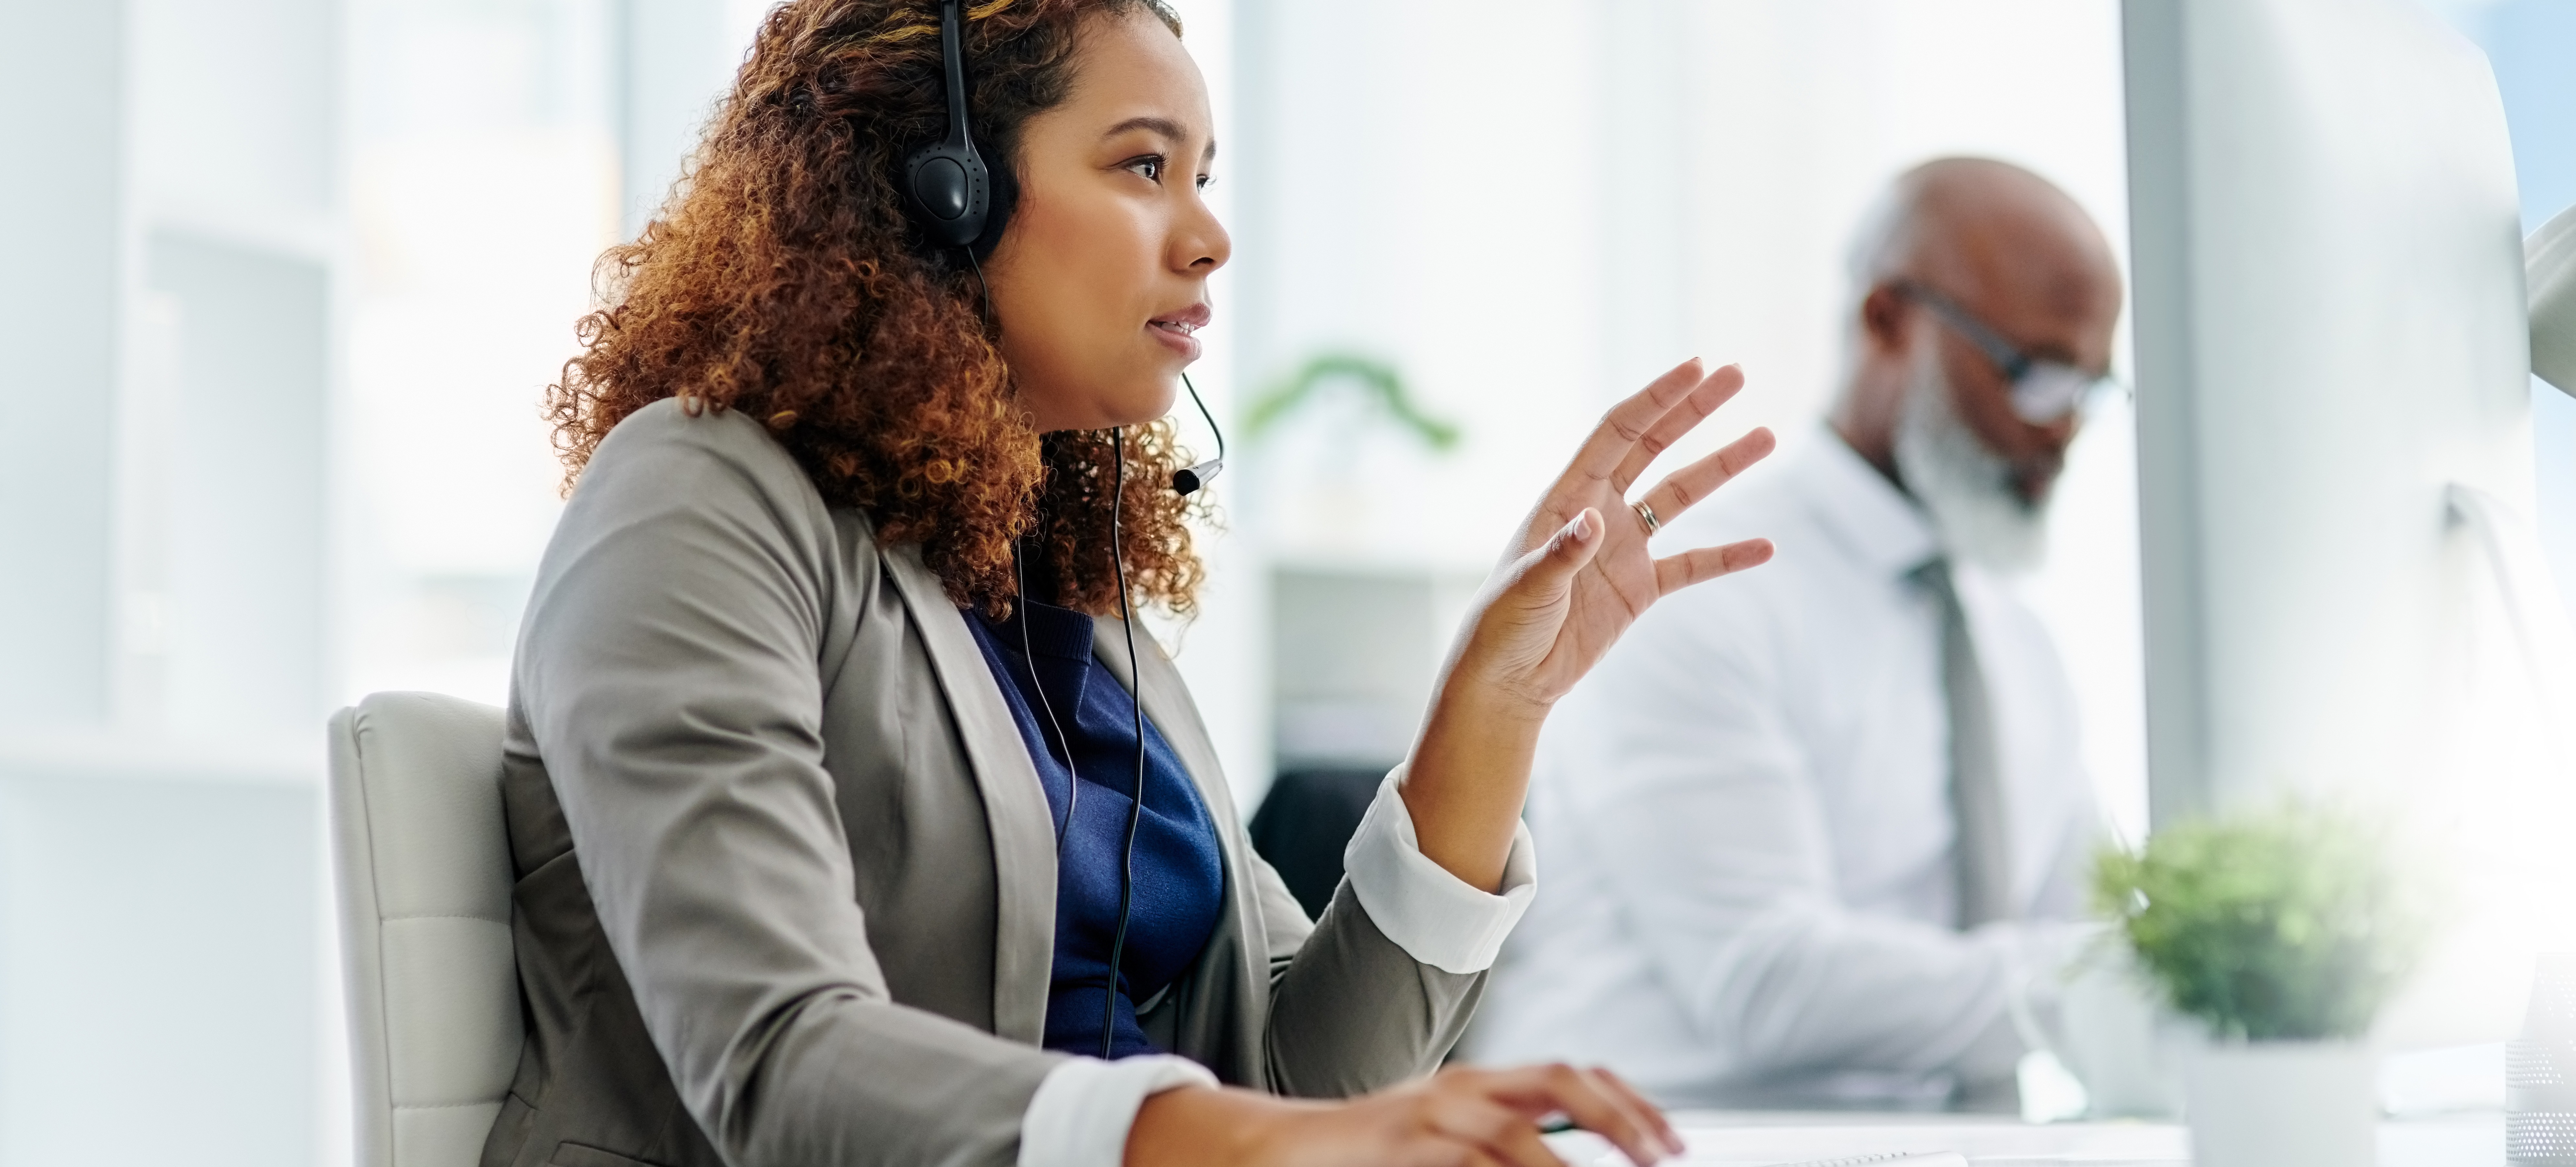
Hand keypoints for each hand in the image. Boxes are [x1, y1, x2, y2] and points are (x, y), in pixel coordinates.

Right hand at [1127, 1063, 1685, 1166]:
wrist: (1284, 1148)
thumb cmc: (1374, 1155)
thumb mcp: (1451, 1147)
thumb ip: (1505, 1148)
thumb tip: (1565, 1160)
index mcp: (1483, 1085)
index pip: (1574, 1074)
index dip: (1629, 1101)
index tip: (1671, 1139)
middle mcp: (1465, 1087)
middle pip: (1562, 1079)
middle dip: (1622, 1115)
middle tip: (1665, 1155)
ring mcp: (1433, 1111)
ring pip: (1517, 1131)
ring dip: (1568, 1164)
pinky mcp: (1404, 1141)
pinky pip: (1472, 1161)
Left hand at [1449, 357, 1774, 711]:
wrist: (1508, 679)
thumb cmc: (1502, 627)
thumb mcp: (1527, 587)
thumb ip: (1562, 555)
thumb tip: (1595, 522)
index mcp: (1567, 498)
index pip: (1618, 433)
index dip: (1656, 399)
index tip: (1696, 368)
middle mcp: (1599, 512)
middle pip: (1653, 447)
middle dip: (1693, 411)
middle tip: (1737, 375)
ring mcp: (1623, 549)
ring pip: (1680, 497)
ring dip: (1722, 468)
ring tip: (1765, 437)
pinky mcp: (1640, 589)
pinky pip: (1693, 565)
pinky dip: (1728, 556)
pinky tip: (1765, 547)